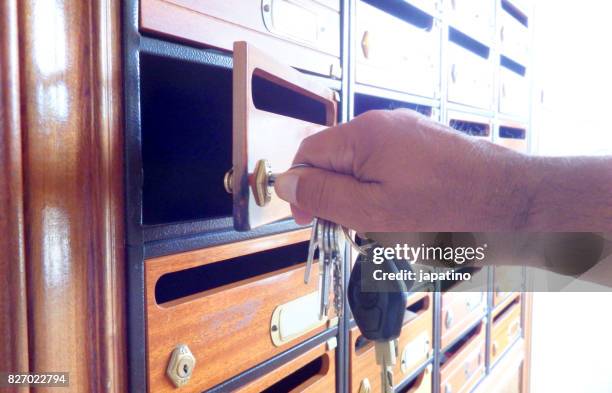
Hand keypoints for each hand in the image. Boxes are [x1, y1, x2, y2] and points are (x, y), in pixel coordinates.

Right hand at [273, 109, 533, 231]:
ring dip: (359, 197)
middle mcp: (382, 124)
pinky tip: (402, 216)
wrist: (513, 204)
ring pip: (360, 166)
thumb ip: (323, 195)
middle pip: (334, 159)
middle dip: (334, 196)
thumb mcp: (372, 212)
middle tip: (349, 229)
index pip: (308, 154)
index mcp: (364, 135)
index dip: (300, 188)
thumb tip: (286, 183)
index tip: (307, 219)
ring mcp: (406, 132)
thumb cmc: (449, 210)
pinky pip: (386, 166)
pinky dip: (383, 191)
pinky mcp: (423, 145)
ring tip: (382, 227)